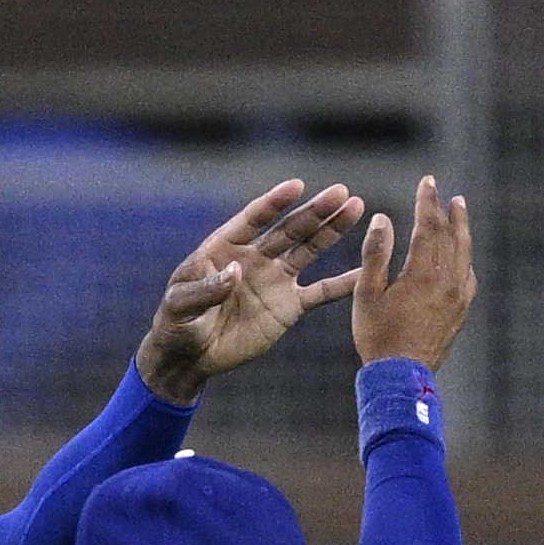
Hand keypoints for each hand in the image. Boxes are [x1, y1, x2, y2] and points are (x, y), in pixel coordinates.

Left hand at [135, 179, 366, 403]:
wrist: (189, 358)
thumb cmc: (177, 325)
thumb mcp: (181, 306)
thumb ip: (205, 288)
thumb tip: (235, 271)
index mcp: (226, 247)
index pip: (253, 219)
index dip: (274, 203)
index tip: (296, 186)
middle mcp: (255, 258)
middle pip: (290, 229)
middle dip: (315, 212)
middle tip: (341, 192)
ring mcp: (274, 280)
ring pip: (308, 250)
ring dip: (332, 231)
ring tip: (356, 207)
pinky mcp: (288, 307)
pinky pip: (320, 292)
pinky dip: (343, 284)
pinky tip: (366, 269)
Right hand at [349, 177, 474, 372]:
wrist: (401, 376)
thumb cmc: (377, 336)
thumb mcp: (366, 294)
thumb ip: (376, 254)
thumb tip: (383, 219)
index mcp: (423, 272)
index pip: (429, 225)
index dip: (428, 201)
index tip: (427, 181)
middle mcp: (447, 280)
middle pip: (452, 235)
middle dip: (447, 210)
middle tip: (446, 193)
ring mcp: (458, 296)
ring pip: (464, 252)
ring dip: (462, 229)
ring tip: (460, 211)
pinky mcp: (460, 311)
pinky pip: (468, 275)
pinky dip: (465, 257)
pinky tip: (461, 255)